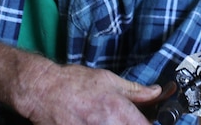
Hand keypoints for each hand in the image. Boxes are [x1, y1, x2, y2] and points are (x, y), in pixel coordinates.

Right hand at [14, 61, 162, 124]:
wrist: (43, 91)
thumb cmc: (73, 83)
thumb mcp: (108, 80)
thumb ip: (136, 91)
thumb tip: (157, 92)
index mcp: (118, 109)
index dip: (150, 124)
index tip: (150, 121)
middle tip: (127, 119)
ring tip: (109, 120)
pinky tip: (97, 122)